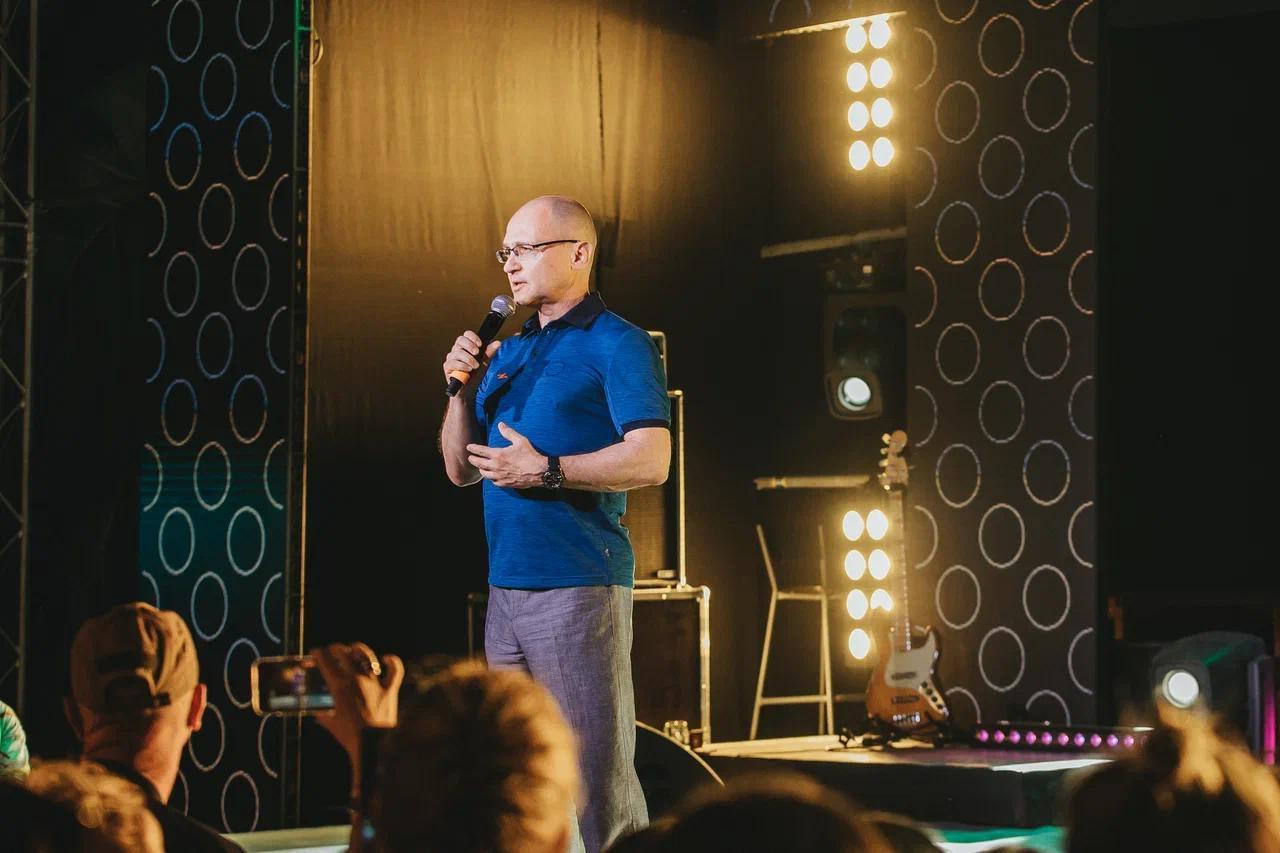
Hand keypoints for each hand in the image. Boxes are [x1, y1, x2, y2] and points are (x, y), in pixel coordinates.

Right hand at [312, 642, 404, 770]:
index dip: (319, 653)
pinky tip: (386, 658)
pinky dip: (392, 662)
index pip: (326, 661)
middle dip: (335, 649)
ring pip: (367, 657)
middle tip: (332, 651)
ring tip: (354, 648)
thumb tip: (319, 714)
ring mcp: (375, 683)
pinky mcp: (390, 689)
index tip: (316, 652)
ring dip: (358, 650)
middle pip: (344, 654)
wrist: (373, 745)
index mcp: (340, 686)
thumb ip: (324, 717)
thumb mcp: (332, 725)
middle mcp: (357, 679)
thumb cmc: (351, 736)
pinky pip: (395, 670)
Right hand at [442, 332, 501, 391]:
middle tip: (477, 352)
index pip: (466, 334)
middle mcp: (457, 350)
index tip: (480, 344)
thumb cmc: (476, 375)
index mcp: (465, 346)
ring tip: (475, 366)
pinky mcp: (447, 367)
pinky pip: (453, 363)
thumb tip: (498, 342)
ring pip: (457, 352)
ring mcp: (451, 358)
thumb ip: (489, 353)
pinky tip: (468, 370)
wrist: (469, 389)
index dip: (472, 337)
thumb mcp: (485, 363)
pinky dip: (462, 366)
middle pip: (460, 339)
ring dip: (468, 359)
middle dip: (470, 345)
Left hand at [466, 422, 547, 488]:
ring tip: (480, 468)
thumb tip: (500, 424)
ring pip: (485, 474)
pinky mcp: (505, 484)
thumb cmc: (530, 455)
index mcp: (498, 455)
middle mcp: (496, 466)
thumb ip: (508, 432)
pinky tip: (492, 476)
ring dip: (481, 470)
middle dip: (473, 460)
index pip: (481, 451)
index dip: (473, 448)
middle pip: (479, 464)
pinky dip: (491, 478)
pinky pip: (493, 482)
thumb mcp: (520, 440)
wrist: (539, 471)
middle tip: (470, 458)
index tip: (468, 447)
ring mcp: (500, 476)